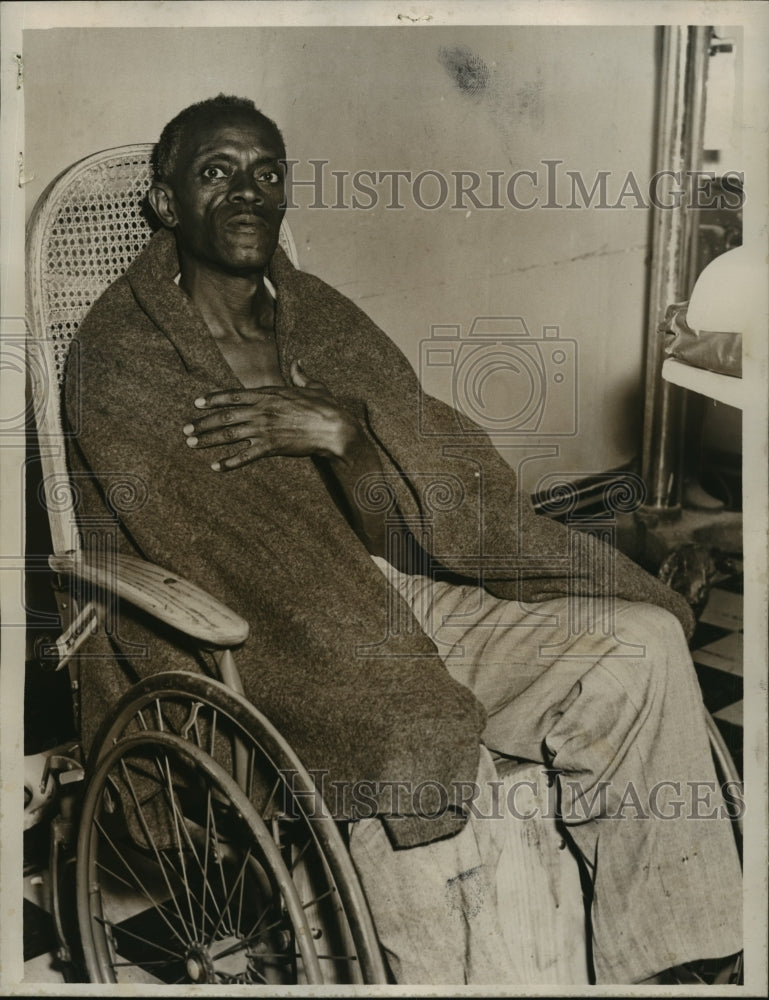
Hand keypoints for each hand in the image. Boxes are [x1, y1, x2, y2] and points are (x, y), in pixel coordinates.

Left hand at [183, 361, 362, 470]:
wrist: (335, 429)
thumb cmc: (327, 407)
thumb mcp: (315, 386)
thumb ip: (301, 375)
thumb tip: (298, 363)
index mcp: (269, 394)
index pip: (233, 395)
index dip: (213, 399)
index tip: (197, 403)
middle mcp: (262, 410)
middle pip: (225, 416)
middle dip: (203, 422)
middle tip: (185, 429)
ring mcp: (265, 429)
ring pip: (229, 435)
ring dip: (208, 440)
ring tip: (192, 444)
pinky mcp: (271, 447)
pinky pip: (245, 456)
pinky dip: (229, 463)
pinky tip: (216, 467)